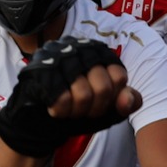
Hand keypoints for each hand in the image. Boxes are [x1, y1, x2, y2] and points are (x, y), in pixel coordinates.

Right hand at [0, 37, 139, 158]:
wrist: (38, 120)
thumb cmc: (76, 108)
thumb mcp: (108, 108)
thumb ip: (127, 102)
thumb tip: (127, 98)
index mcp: (97, 51)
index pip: (119, 76)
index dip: (112, 98)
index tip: (100, 103)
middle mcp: (77, 47)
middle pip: (103, 87)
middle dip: (94, 109)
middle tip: (81, 109)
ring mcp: (56, 56)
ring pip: (83, 94)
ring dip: (76, 112)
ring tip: (68, 108)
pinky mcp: (38, 70)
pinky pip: (62, 99)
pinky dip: (61, 112)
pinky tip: (54, 109)